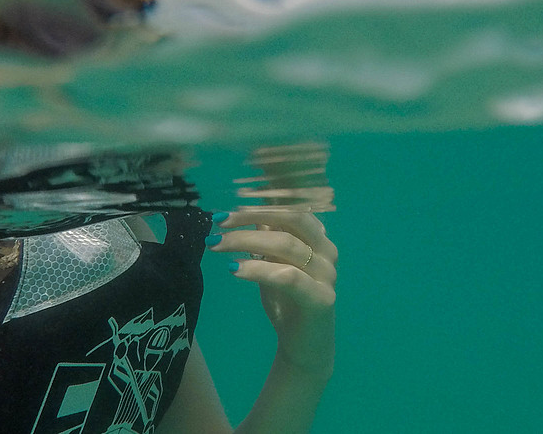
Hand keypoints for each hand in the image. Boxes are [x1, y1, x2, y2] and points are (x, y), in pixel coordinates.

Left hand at [207, 210, 337, 375]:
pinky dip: (258, 269)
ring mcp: (327, 274)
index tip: (234, 195)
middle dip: (253, 215)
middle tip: (219, 220)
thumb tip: (245, 209)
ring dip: (246, 240)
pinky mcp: (322, 298)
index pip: (293, 206)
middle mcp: (327, 251)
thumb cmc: (287, 302)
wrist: (304, 348)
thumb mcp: (273, 264)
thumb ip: (266, 238)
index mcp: (317, 238)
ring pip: (286, 245)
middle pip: (292, 218)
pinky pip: (288, 276)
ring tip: (216, 244)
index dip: (265, 198)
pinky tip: (233, 269)